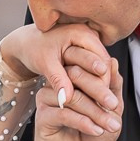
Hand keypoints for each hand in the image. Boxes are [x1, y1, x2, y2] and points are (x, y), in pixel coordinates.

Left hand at [0, 24, 116, 112]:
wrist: (28, 42)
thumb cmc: (34, 50)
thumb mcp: (45, 64)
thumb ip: (57, 80)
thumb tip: (66, 98)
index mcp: (79, 33)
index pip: (99, 59)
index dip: (102, 81)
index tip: (104, 100)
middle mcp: (88, 35)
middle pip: (104, 63)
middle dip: (106, 85)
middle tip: (112, 106)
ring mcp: (88, 42)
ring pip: (102, 67)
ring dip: (103, 85)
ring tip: (108, 106)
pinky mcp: (86, 50)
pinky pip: (95, 67)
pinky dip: (96, 82)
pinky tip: (97, 99)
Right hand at [36, 58, 122, 140]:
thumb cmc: (92, 133)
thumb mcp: (111, 109)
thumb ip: (113, 86)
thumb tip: (113, 62)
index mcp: (74, 77)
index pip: (86, 65)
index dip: (103, 77)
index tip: (115, 94)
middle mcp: (59, 84)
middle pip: (76, 75)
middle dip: (99, 92)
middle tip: (114, 106)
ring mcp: (48, 98)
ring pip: (72, 96)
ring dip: (94, 111)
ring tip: (109, 124)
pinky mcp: (42, 115)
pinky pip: (63, 113)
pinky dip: (83, 122)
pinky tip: (95, 130)